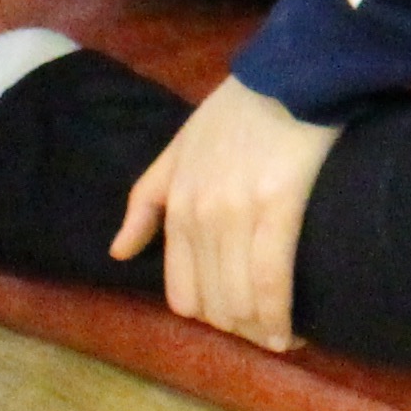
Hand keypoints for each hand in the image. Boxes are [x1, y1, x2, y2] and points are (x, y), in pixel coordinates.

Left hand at [105, 74, 345, 351]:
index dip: (210, 318)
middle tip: (266, 333)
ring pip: (241, 300)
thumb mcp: (177, 149)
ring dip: (261, 330)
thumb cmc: (238, 111)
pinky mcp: (278, 209)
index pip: (183, 293)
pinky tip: (292, 332)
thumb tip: (118, 252)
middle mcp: (199, 218)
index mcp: (176, 207)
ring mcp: (236, 215)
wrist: (290, 74)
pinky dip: (279, 315)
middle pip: (214, 304)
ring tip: (283, 336)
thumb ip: (146, 200)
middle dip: (240, 329)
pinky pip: (273, 280)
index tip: (238, 322)